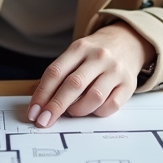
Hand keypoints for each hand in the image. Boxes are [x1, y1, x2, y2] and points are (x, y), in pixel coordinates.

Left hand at [27, 22, 154, 127]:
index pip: (55, 72)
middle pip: (73, 85)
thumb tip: (38, 102)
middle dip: (55, 107)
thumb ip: (58, 74)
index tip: (33, 111)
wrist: (128, 41)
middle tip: (44, 121)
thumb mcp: (75, 54)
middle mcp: (99, 57)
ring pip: (94, 97)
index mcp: (80, 48)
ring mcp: (115, 70)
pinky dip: (98, 112)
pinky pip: (111, 105)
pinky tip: (93, 109)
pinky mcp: (129, 84)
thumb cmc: (95, 53)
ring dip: (78, 110)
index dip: (41, 94)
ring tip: (73, 111)